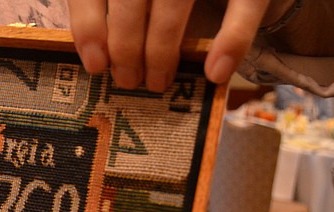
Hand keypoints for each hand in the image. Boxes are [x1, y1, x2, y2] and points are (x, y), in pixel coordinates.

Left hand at [66, 0, 291, 90]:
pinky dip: (231, 40)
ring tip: (156, 82)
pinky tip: (215, 72)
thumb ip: (116, 12)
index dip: (88, 23)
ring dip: (161, 48)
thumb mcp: (143, 0)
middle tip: (127, 81)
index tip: (95, 64)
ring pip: (174, 1)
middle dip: (125, 44)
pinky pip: (244, 6)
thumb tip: (94, 56)